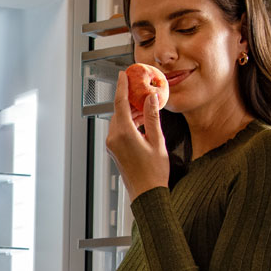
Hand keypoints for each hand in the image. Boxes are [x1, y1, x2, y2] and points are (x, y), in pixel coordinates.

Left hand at [106, 69, 168, 198]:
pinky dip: (128, 123)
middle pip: (119, 111)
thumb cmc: (153, 172)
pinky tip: (141, 123)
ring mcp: (112, 145)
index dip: (122, 87)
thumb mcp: (157, 141)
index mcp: (124, 134)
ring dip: (130, 113)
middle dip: (129, 100)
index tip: (124, 75)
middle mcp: (114, 138)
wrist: (147, 194)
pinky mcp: (114, 150)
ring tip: (146, 109)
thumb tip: (151, 99)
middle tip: (141, 92)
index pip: (120, 103)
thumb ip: (153, 117)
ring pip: (119, 121)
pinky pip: (119, 130)